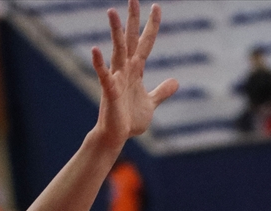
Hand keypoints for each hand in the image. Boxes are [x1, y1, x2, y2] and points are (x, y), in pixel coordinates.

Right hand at [91, 0, 178, 144]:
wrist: (117, 137)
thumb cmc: (130, 120)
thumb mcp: (151, 103)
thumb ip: (162, 91)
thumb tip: (176, 81)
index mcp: (136, 71)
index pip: (145, 43)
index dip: (151, 26)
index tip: (156, 7)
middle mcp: (125, 70)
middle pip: (130, 40)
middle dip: (132, 20)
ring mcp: (116, 78)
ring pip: (117, 51)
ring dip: (115, 32)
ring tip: (112, 12)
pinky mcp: (110, 91)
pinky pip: (104, 75)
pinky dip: (99, 63)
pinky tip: (95, 49)